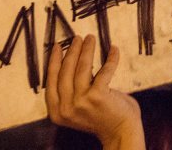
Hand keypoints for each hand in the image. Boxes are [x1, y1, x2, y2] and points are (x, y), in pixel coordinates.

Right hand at [46, 35, 144, 149]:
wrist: (120, 133)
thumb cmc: (100, 118)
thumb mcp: (76, 107)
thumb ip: (69, 91)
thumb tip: (69, 61)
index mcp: (56, 111)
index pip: (51, 80)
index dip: (53, 60)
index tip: (57, 46)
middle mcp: (65, 108)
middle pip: (65, 71)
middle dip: (71, 51)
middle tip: (77, 38)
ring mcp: (81, 102)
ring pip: (81, 68)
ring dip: (87, 50)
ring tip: (90, 39)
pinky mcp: (98, 96)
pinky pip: (104, 71)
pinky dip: (111, 58)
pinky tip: (113, 49)